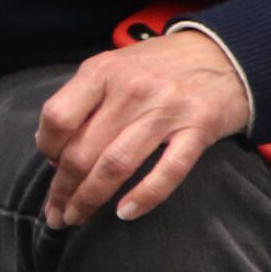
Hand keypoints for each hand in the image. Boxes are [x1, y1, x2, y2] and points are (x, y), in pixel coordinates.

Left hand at [35, 32, 252, 226]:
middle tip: (56, 214)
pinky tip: (125, 213)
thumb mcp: (113, 67)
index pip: (57, 116)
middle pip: (83, 149)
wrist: (223, 53)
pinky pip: (167, 171)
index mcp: (101, 72)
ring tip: (77, 218)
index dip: (47, 148)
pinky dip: (144, 197)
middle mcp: (129, 90)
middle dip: (63, 188)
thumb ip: (84, 99)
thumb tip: (50, 143)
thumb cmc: (158, 65)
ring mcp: (165, 110)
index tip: (50, 168)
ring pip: (116, 164)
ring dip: (91, 197)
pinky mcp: (198, 130)